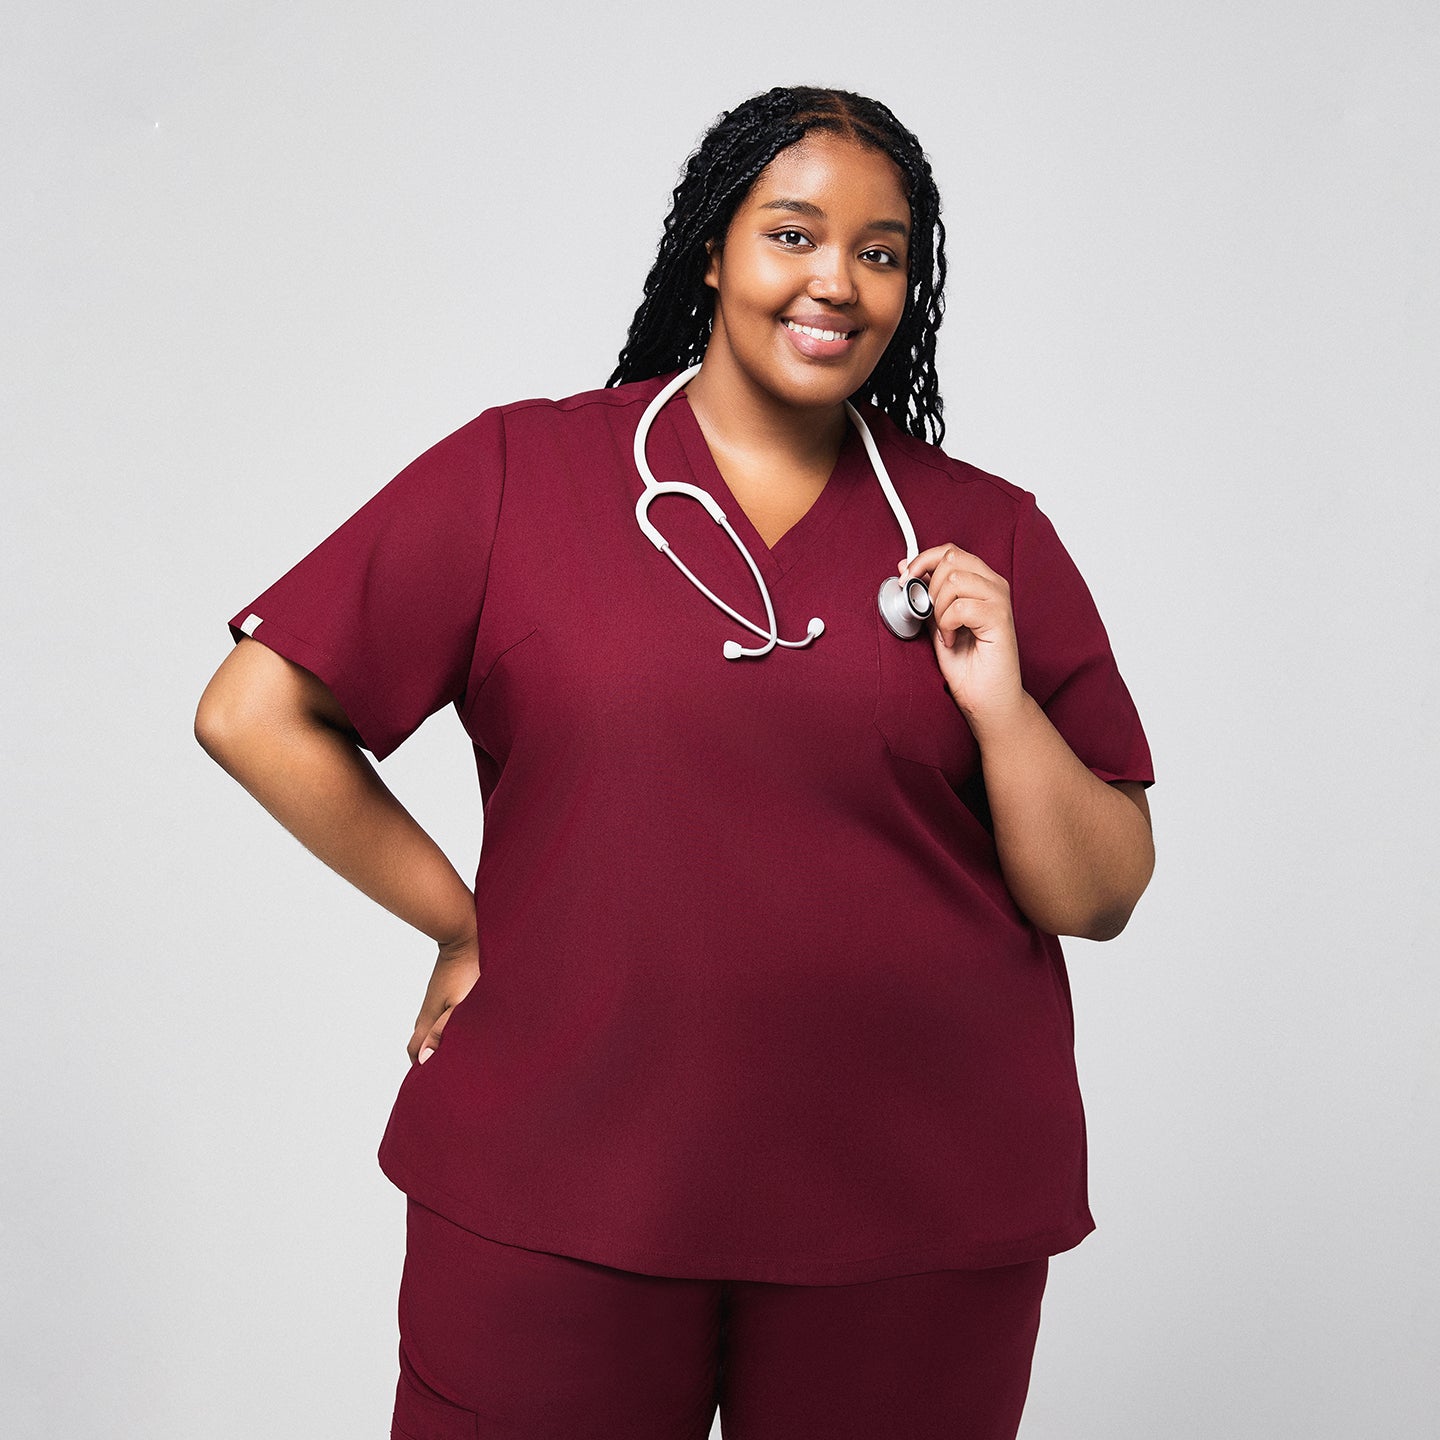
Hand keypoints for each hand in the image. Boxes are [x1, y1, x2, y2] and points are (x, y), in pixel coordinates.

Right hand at [408, 928, 480, 1065]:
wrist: (465, 937)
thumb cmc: (467, 972)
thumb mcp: (459, 1006)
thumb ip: (443, 1032)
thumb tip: (424, 1060)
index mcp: (427, 1020)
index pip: (414, 1052)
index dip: (420, 1069)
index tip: (431, 1084)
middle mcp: (427, 1012)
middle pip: (420, 1042)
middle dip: (428, 1059)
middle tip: (446, 1074)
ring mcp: (436, 1001)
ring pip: (431, 1028)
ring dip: (438, 1043)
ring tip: (457, 1055)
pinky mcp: (446, 992)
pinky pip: (441, 1016)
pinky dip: (447, 1028)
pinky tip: (463, 1029)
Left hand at [898, 546, 1026, 727]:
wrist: (986, 698)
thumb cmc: (966, 664)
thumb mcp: (937, 622)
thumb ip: (926, 596)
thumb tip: (907, 568)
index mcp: (980, 581)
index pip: (950, 551)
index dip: (923, 561)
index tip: (906, 580)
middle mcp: (993, 585)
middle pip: (951, 559)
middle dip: (930, 589)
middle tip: (933, 617)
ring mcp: (999, 600)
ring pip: (954, 580)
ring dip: (939, 610)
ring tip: (946, 632)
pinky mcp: (1000, 618)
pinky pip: (960, 607)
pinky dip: (948, 626)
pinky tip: (953, 641)